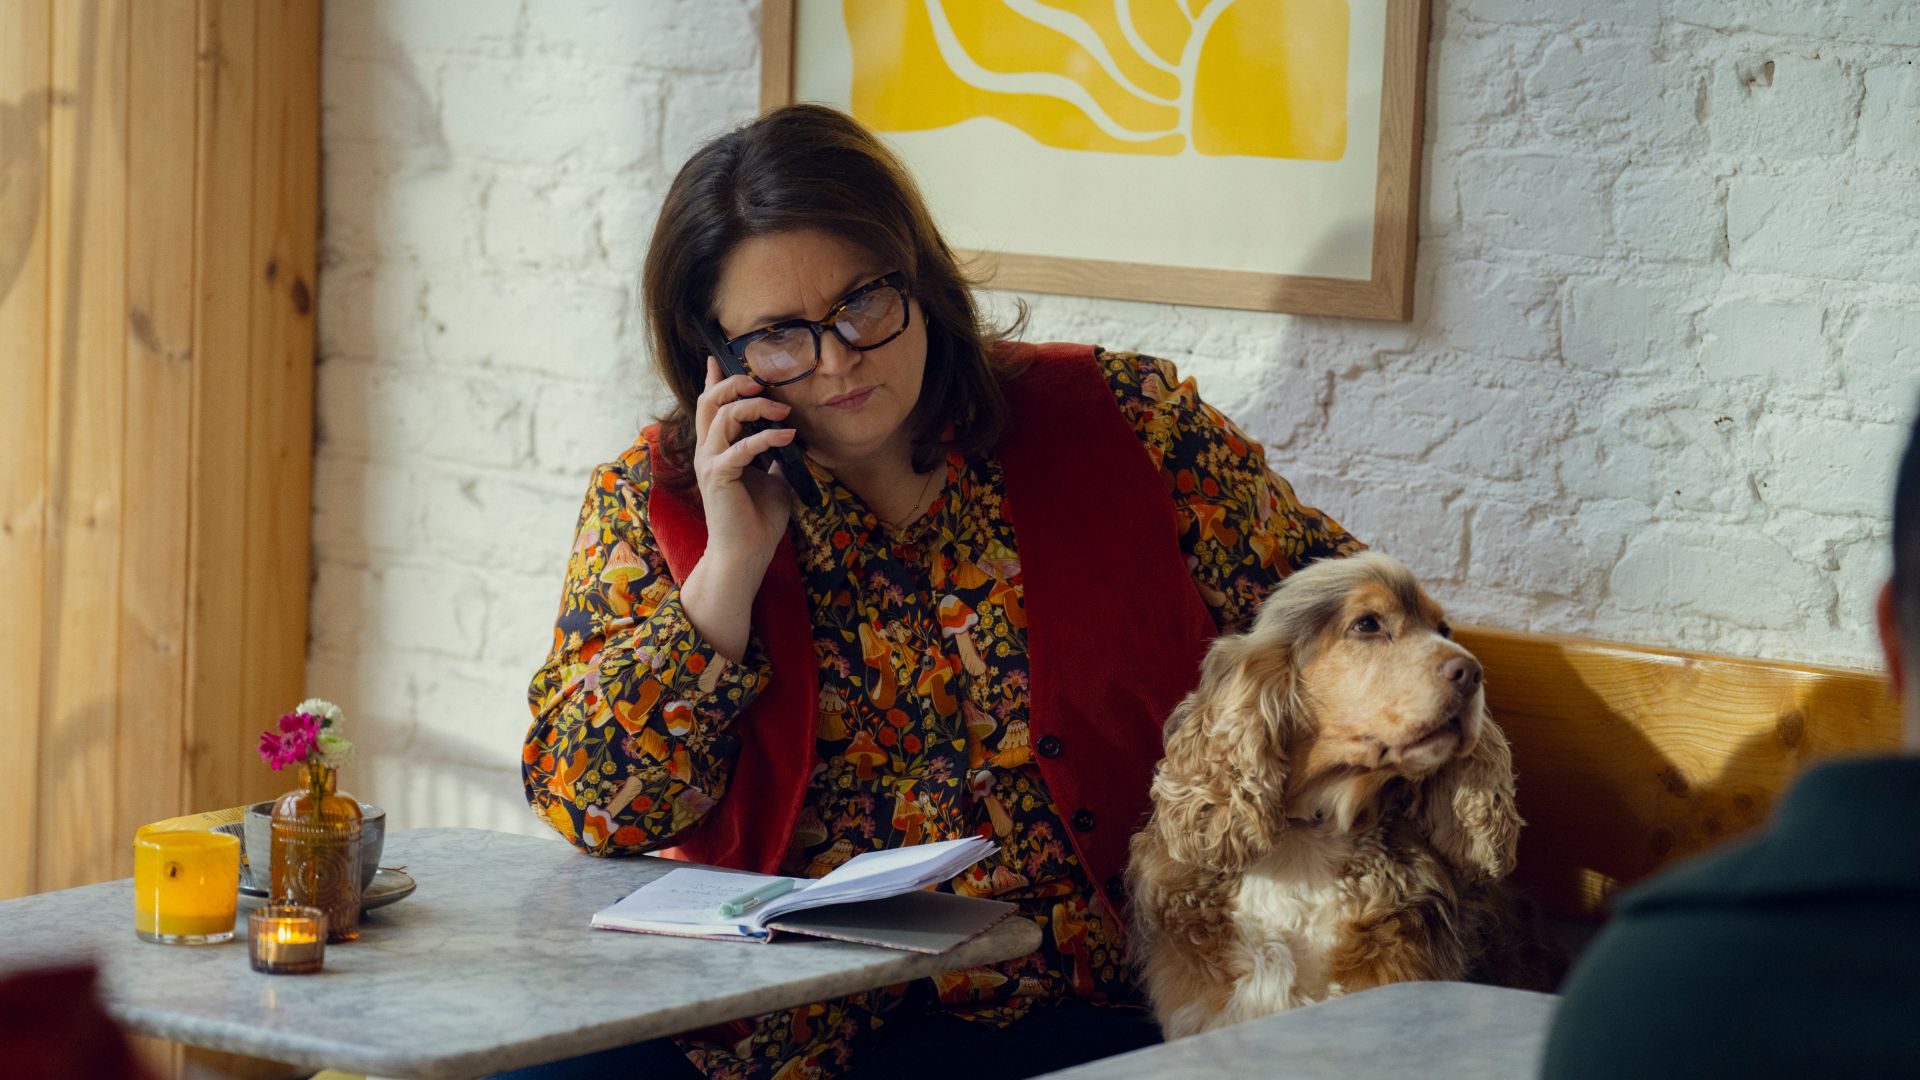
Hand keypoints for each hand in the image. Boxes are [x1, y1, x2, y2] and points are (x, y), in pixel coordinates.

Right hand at [692, 356, 796, 571]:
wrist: (748, 553)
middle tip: (761, 382)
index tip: (718, 358)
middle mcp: (708, 451)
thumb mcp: (773, 478)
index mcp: (718, 449)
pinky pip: (741, 447)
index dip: (713, 380)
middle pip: (709, 402)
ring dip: (755, 406)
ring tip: (783, 410)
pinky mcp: (718, 477)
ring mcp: (710, 463)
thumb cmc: (759, 519)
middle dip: (733, 384)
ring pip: (722, 416)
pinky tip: (788, 436)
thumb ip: (773, 455)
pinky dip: (766, 437)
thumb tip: (788, 436)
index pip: (710, 406)